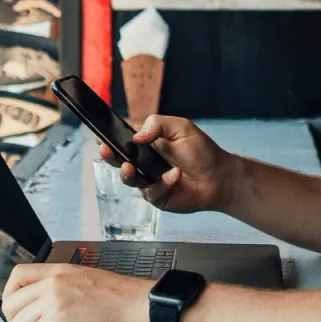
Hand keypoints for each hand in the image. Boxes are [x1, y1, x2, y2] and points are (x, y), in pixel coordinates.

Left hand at [0, 264, 153, 321]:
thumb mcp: (86, 280)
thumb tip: (43, 306)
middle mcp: (52, 282)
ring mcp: (54, 301)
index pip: (16, 276)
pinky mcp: (59, 321)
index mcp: (58, 270)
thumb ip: (61, 287)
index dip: (12, 296)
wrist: (143, 308)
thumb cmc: (123, 300)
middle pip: (10, 305)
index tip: (23, 310)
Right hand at [99, 114, 233, 213]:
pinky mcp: (157, 197)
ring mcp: (149, 181)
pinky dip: (163, 183)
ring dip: (127, 173)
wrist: (220, 176)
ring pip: (129, 179)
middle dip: (109, 156)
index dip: (109, 138)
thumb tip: (137, 135)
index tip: (100, 137)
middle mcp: (144, 162)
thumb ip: (158, 124)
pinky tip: (176, 175)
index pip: (122, 139)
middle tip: (106, 151)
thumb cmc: (202, 151)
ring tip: (129, 167)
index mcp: (147, 144)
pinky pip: (152, 192)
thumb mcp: (181, 128)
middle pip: (118, 160)